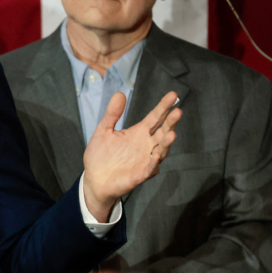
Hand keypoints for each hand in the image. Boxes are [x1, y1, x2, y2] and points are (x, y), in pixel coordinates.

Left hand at [82, 91, 180, 221]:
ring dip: (166, 142)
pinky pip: (151, 167)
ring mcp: (146, 159)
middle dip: (171, 122)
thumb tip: (120, 94)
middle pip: (162, 131)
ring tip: (171, 133)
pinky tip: (157, 153)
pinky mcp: (141, 174)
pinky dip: (154, 161)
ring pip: (161, 149)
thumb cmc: (100, 155)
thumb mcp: (103, 131)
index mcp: (138, 133)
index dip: (163, 107)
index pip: (155, 117)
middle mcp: (146, 145)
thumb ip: (112, 114)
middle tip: (178, 111)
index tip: (172, 95)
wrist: (94, 178)